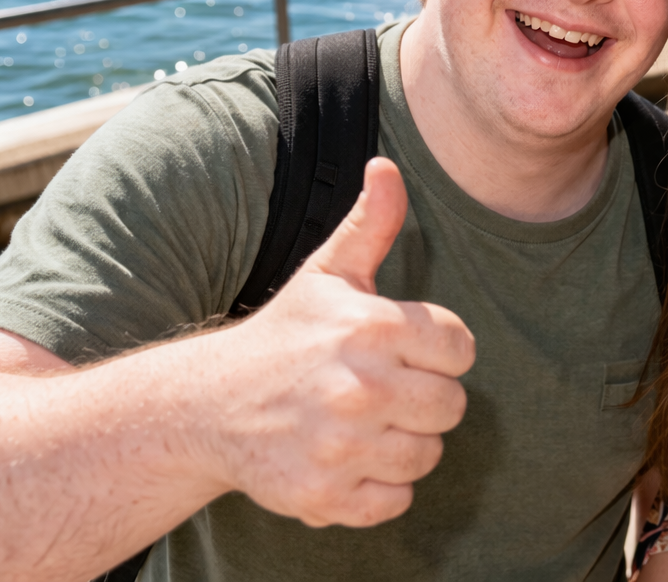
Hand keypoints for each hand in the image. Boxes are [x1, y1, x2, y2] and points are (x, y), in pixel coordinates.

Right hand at [203, 157, 475, 527]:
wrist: (206, 407)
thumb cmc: (286, 336)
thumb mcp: (329, 273)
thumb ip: (371, 223)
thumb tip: (388, 166)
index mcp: (372, 327)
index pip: (461, 349)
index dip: (437, 351)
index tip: (401, 351)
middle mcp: (360, 386)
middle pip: (452, 406)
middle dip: (423, 399)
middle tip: (381, 391)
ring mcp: (341, 444)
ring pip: (427, 455)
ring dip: (402, 444)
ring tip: (363, 424)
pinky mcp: (323, 493)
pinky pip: (395, 501)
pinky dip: (378, 489)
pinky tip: (348, 461)